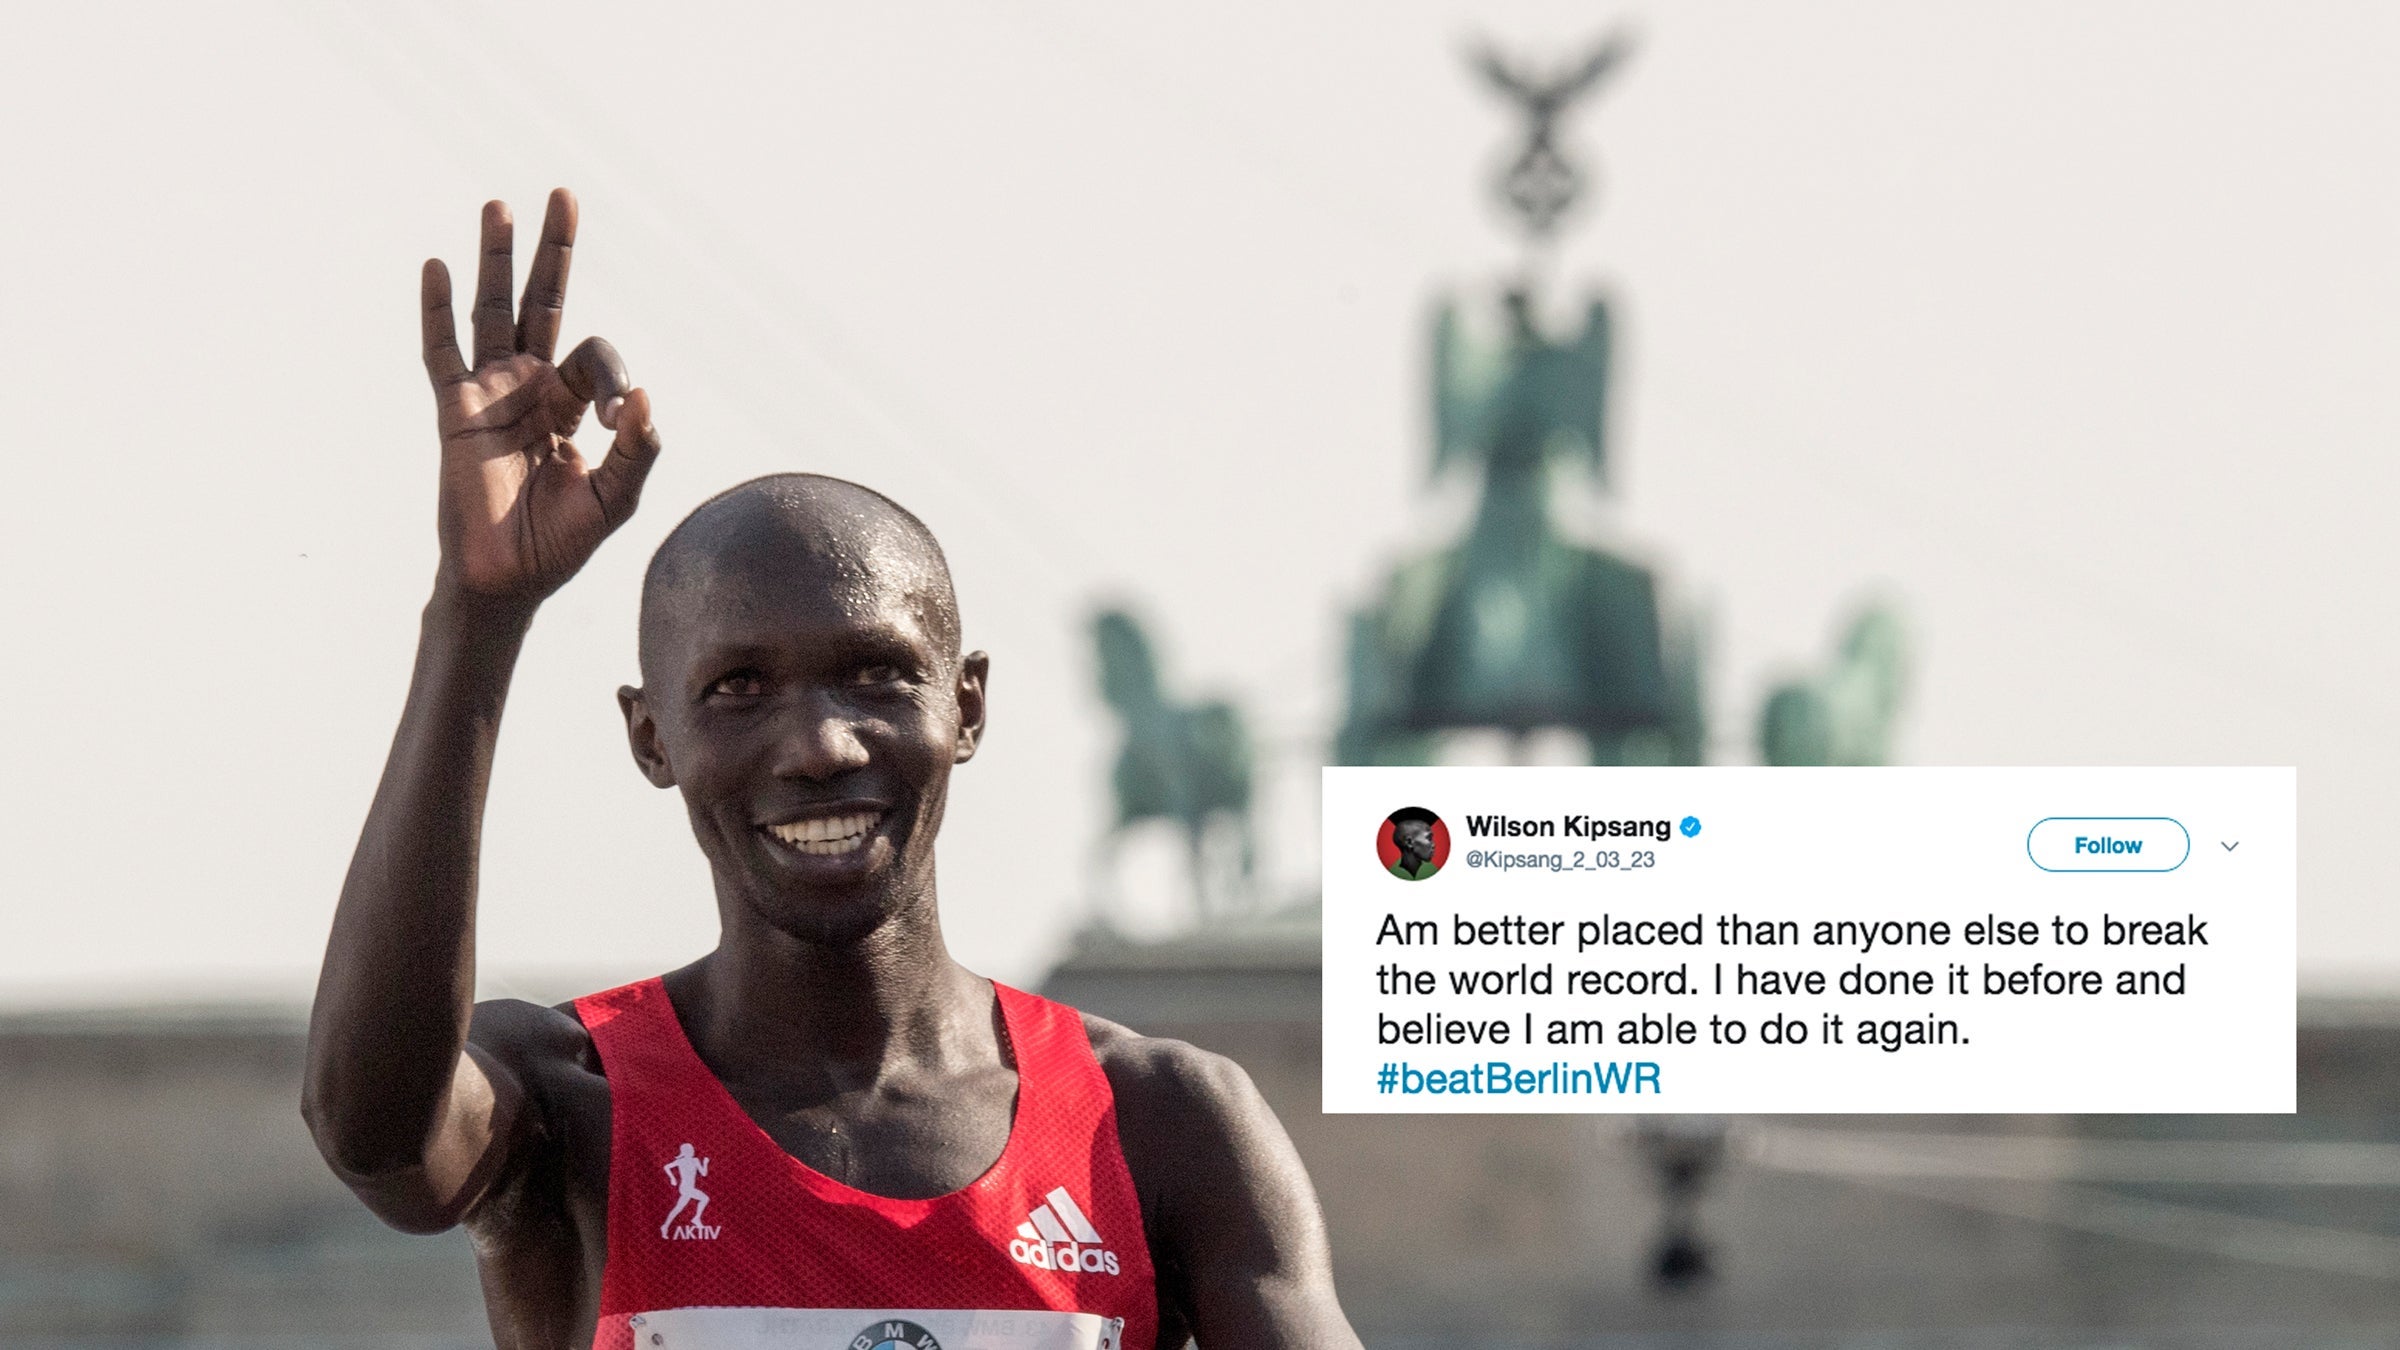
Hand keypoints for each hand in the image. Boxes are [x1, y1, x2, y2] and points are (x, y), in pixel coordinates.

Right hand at [421, 189, 661, 602]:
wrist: (506, 580)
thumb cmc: (559, 544)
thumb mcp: (615, 498)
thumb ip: (636, 451)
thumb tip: (646, 399)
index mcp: (573, 405)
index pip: (596, 358)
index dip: (612, 375)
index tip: (620, 414)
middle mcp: (532, 388)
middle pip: (543, 302)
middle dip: (554, 252)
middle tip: (564, 195)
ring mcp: (491, 395)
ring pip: (493, 312)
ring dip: (496, 260)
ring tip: (499, 205)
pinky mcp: (455, 411)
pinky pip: (442, 352)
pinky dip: (438, 311)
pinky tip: (438, 267)